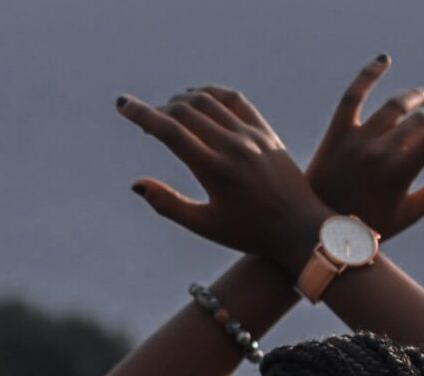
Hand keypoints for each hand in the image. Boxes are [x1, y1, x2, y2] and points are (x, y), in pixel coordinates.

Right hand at [117, 89, 332, 275]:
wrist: (301, 230)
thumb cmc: (250, 233)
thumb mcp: (205, 226)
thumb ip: (168, 205)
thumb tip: (136, 184)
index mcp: (215, 171)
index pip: (170, 132)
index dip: (142, 115)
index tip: (122, 105)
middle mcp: (233, 148)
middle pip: (185, 111)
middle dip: (159, 110)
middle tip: (146, 121)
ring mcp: (252, 137)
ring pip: (208, 100)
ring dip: (182, 99)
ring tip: (169, 111)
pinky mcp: (266, 132)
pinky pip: (234, 100)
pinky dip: (211, 94)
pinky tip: (199, 100)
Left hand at [306, 55, 423, 239]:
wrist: (318, 232)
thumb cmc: (370, 228)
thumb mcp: (409, 214)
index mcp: (400, 174)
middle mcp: (379, 153)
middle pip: (419, 120)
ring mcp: (356, 141)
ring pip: (394, 106)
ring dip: (414, 99)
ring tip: (423, 97)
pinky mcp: (336, 133)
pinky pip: (353, 95)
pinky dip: (369, 75)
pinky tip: (385, 60)